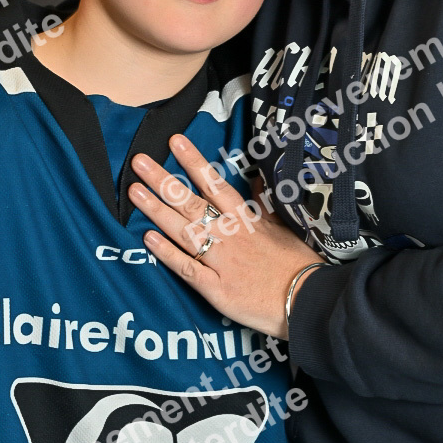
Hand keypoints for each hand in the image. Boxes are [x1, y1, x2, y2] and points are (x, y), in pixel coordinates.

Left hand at [128, 135, 321, 336]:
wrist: (308, 301)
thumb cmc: (296, 264)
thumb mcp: (284, 227)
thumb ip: (263, 204)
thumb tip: (256, 180)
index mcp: (246, 219)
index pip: (215, 184)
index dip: (193, 161)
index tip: (174, 141)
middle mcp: (230, 235)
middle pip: (191, 203)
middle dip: (163, 181)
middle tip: (138, 161)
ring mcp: (221, 261)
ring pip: (183, 231)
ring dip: (157, 211)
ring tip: (133, 192)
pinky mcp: (217, 289)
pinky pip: (187, 268)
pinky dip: (167, 254)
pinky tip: (147, 239)